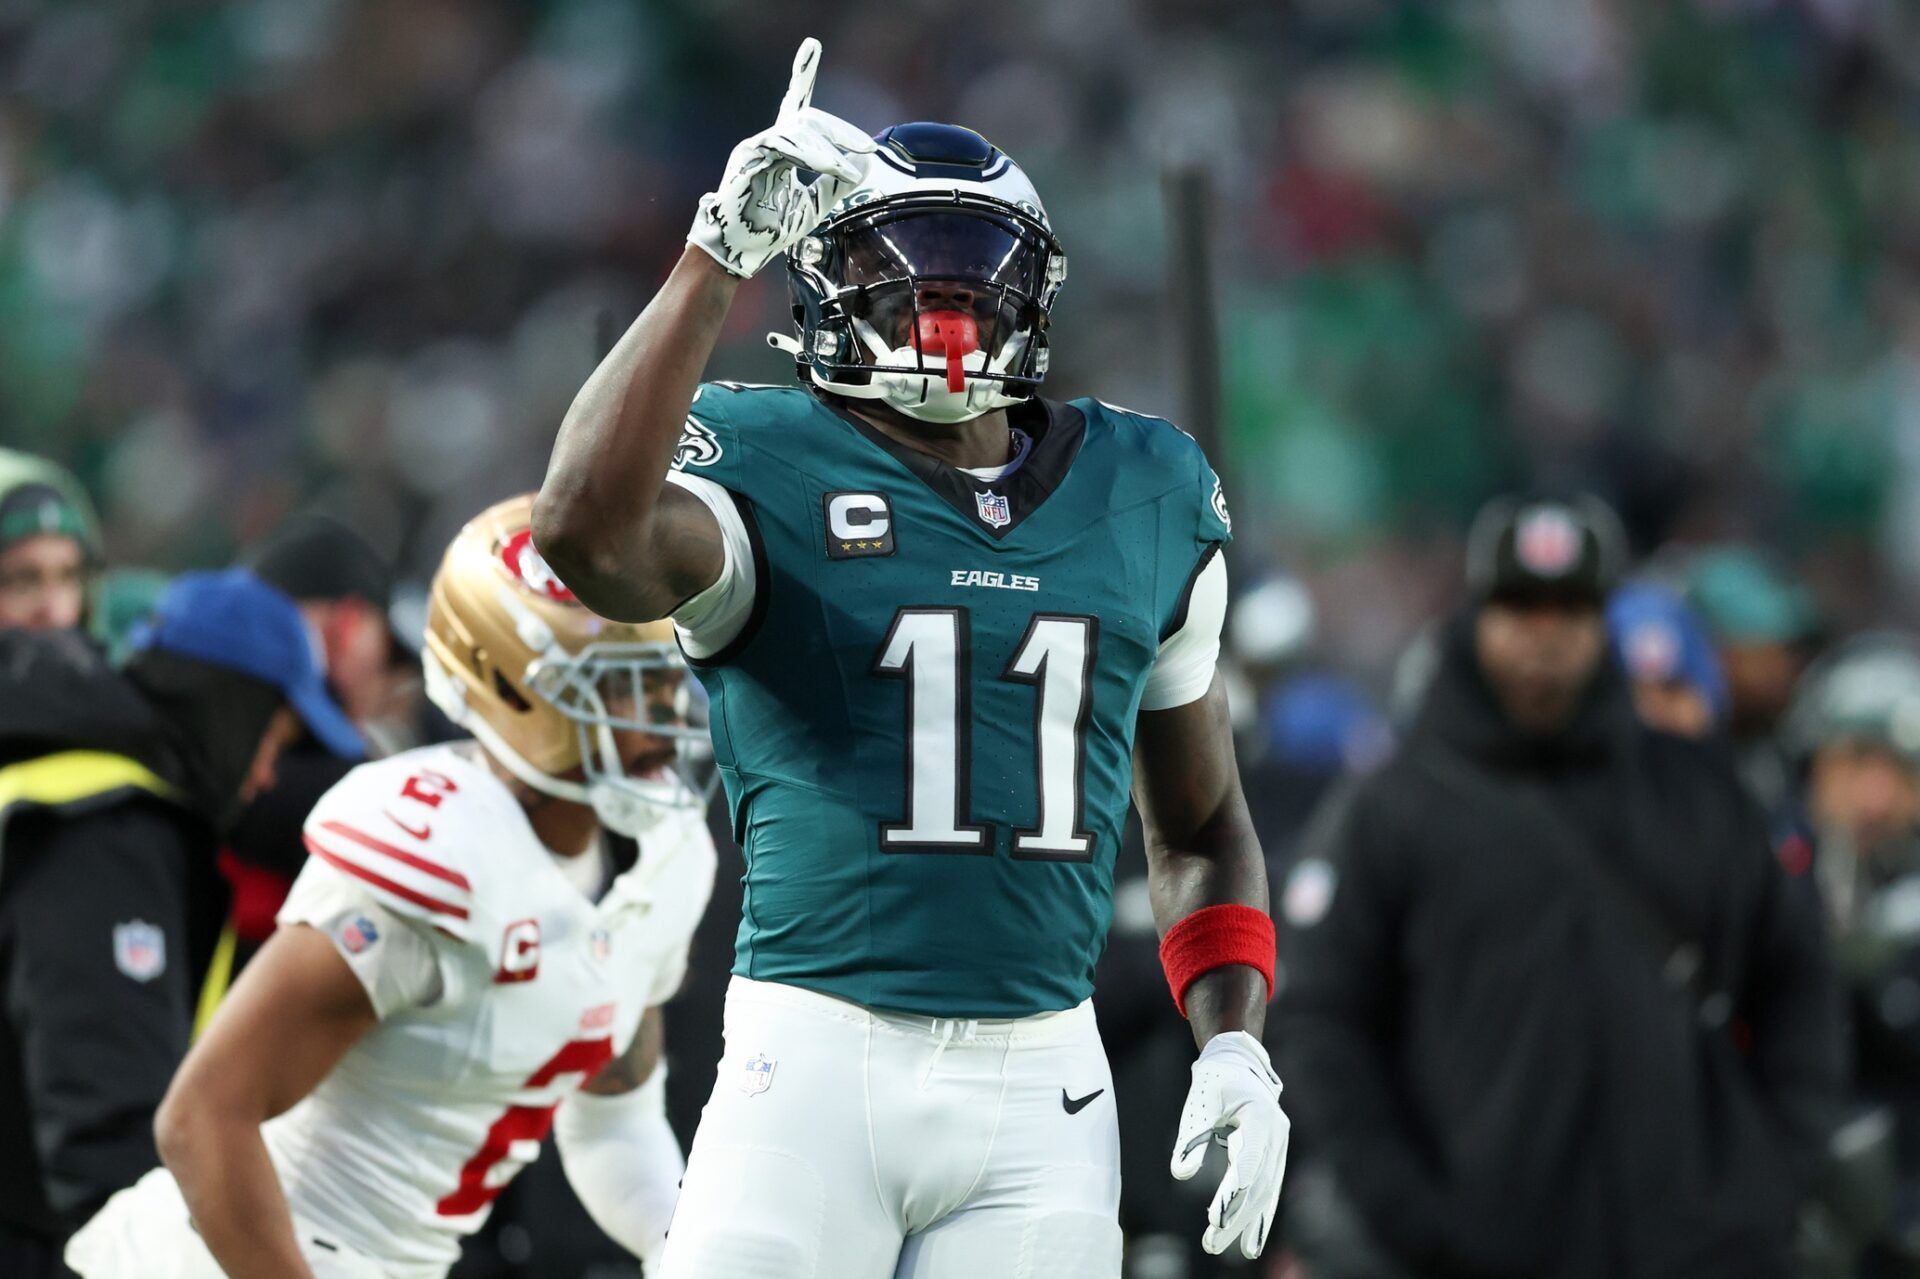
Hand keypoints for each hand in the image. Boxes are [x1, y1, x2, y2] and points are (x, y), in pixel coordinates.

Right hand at [687, 38, 875, 278]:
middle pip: (806, 116)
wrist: (738, 251)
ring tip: (849, 171)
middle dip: (839, 130)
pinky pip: (785, 146)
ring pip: (798, 129)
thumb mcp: (813, 205)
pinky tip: (831, 167)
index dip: (802, 74)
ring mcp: (755, 147)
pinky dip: (813, 155)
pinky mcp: (749, 158)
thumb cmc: (769, 231)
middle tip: (865, 148)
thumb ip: (835, 183)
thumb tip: (863, 163)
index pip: (795, 106)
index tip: (812, 46)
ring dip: (830, 149)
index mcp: (779, 149)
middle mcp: (766, 141)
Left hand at [1171, 1030, 1290, 1258]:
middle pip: (1259, 1184)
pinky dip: (1261, 1216)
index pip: (1249, 1162)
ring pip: (1267, 1191)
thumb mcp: (1198, 1100)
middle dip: (1237, 1216)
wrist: (1239, 1063)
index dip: (1233, 1191)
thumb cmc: (1215, 1081)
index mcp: (1259, 1117)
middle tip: (1212, 1241)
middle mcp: (1275, 1134)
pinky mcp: (1274, 1156)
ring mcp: (1279, 1147)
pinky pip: (1269, 1190)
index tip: (1216, 1217)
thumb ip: (1190, 1136)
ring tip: (1234, 1249)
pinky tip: (1252, 1240)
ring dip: (1249, 1221)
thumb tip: (1180, 1172)